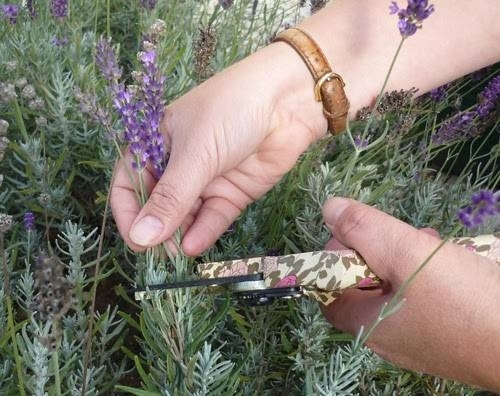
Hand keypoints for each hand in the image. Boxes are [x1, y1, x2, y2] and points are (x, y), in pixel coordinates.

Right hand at [110, 43, 326, 254]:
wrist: (288, 102)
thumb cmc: (231, 110)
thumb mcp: (195, 153)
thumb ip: (170, 198)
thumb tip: (140, 236)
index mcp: (156, 144)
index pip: (129, 183)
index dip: (129, 213)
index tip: (135, 239)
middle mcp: (178, 165)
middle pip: (158, 205)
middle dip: (157, 229)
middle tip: (158, 254)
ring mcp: (206, 180)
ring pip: (186, 216)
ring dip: (180, 235)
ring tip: (178, 254)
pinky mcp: (232, 193)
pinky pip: (213, 218)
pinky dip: (204, 232)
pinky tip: (194, 246)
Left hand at [321, 198, 499, 391]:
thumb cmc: (463, 300)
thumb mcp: (407, 254)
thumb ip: (365, 229)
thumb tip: (330, 209)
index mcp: (367, 325)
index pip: (329, 290)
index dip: (333, 259)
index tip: (353, 233)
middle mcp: (389, 337)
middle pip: (364, 286)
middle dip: (376, 252)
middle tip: (398, 233)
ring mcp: (420, 339)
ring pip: (398, 289)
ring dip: (406, 259)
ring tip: (429, 240)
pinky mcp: (448, 335)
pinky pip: (425, 299)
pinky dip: (429, 275)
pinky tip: (452, 259)